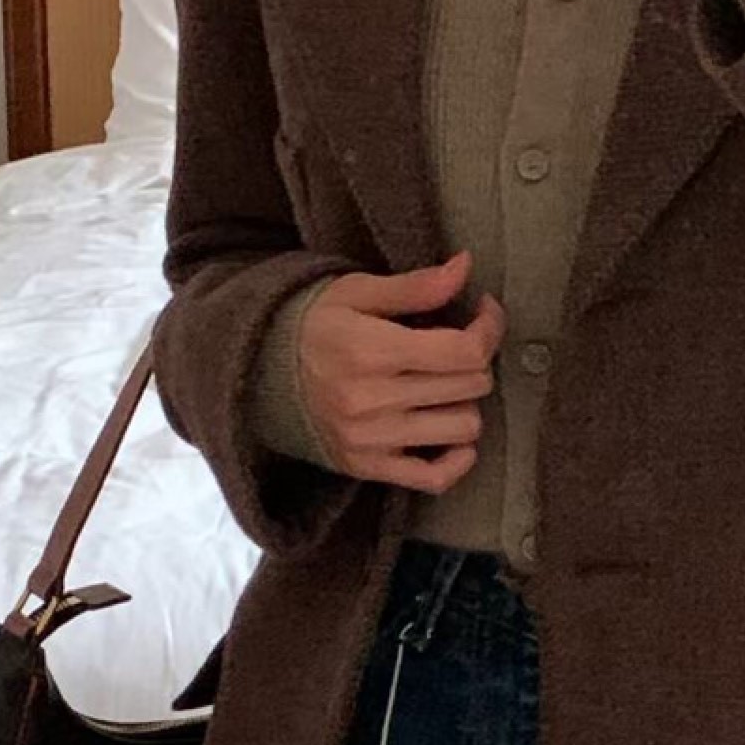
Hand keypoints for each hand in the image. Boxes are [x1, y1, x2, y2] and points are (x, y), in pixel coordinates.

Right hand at [297, 253, 505, 492]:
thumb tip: (465, 266)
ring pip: (464, 428)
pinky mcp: (367, 467)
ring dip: (465, 404)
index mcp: (371, 350)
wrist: (256, 372)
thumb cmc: (313, 325)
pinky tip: (451, 437)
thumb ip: (416, 286)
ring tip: (443, 386)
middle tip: (456, 346)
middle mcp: (372, 400)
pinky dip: (456, 460)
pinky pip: (435, 478)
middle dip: (475, 361)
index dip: (489, 328)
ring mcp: (371, 440)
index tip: (484, 313)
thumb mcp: (357, 293)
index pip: (465, 351)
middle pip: (471, 386)